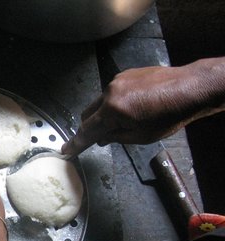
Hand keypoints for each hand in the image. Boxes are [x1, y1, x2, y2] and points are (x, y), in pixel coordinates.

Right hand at [62, 58, 224, 155]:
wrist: (191, 87)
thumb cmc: (169, 116)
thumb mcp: (141, 136)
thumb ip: (116, 137)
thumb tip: (102, 138)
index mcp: (112, 111)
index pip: (88, 130)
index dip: (77, 143)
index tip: (66, 150)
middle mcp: (110, 93)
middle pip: (88, 114)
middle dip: (91, 127)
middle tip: (102, 136)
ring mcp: (117, 81)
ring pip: (100, 102)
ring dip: (104, 114)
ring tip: (125, 120)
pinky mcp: (126, 74)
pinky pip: (112, 92)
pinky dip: (115, 102)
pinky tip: (133, 106)